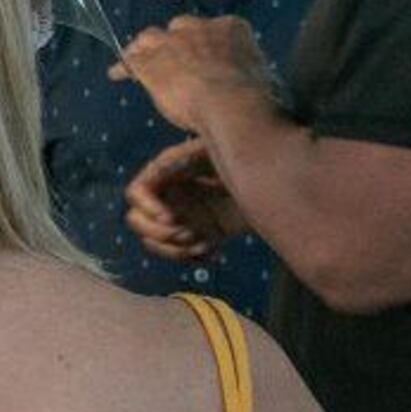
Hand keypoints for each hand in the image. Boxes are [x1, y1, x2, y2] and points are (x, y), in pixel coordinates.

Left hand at [109, 15, 280, 134]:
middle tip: (171, 56)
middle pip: (179, 27)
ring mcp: (171, 43)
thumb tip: (259, 83)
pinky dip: (124, 67)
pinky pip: (131, 61)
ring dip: (145, 47)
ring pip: (151, 37)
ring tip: (138, 56)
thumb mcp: (263, 76)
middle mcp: (199, 28)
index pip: (215, 29)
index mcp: (232, 28)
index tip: (206, 55)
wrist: (231, 102)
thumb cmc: (256, 95)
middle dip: (175, 40)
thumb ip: (251, 72)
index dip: (207, 43)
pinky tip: (116, 74)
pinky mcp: (150, 62)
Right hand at [125, 137, 246, 262]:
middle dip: (158, 233)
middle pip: (137, 221)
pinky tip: (213, 253)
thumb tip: (157, 169)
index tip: (171, 218)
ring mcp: (180, 217)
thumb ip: (184, 159)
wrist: (274, 180)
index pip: (136, 193)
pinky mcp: (197, 234)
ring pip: (155, 242)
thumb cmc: (246, 157)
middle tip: (188, 234)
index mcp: (165, 173)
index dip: (146, 208)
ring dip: (174, 250)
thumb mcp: (213, 153)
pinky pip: (178, 253)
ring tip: (203, 245)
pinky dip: (190, 258)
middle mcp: (167, 196)